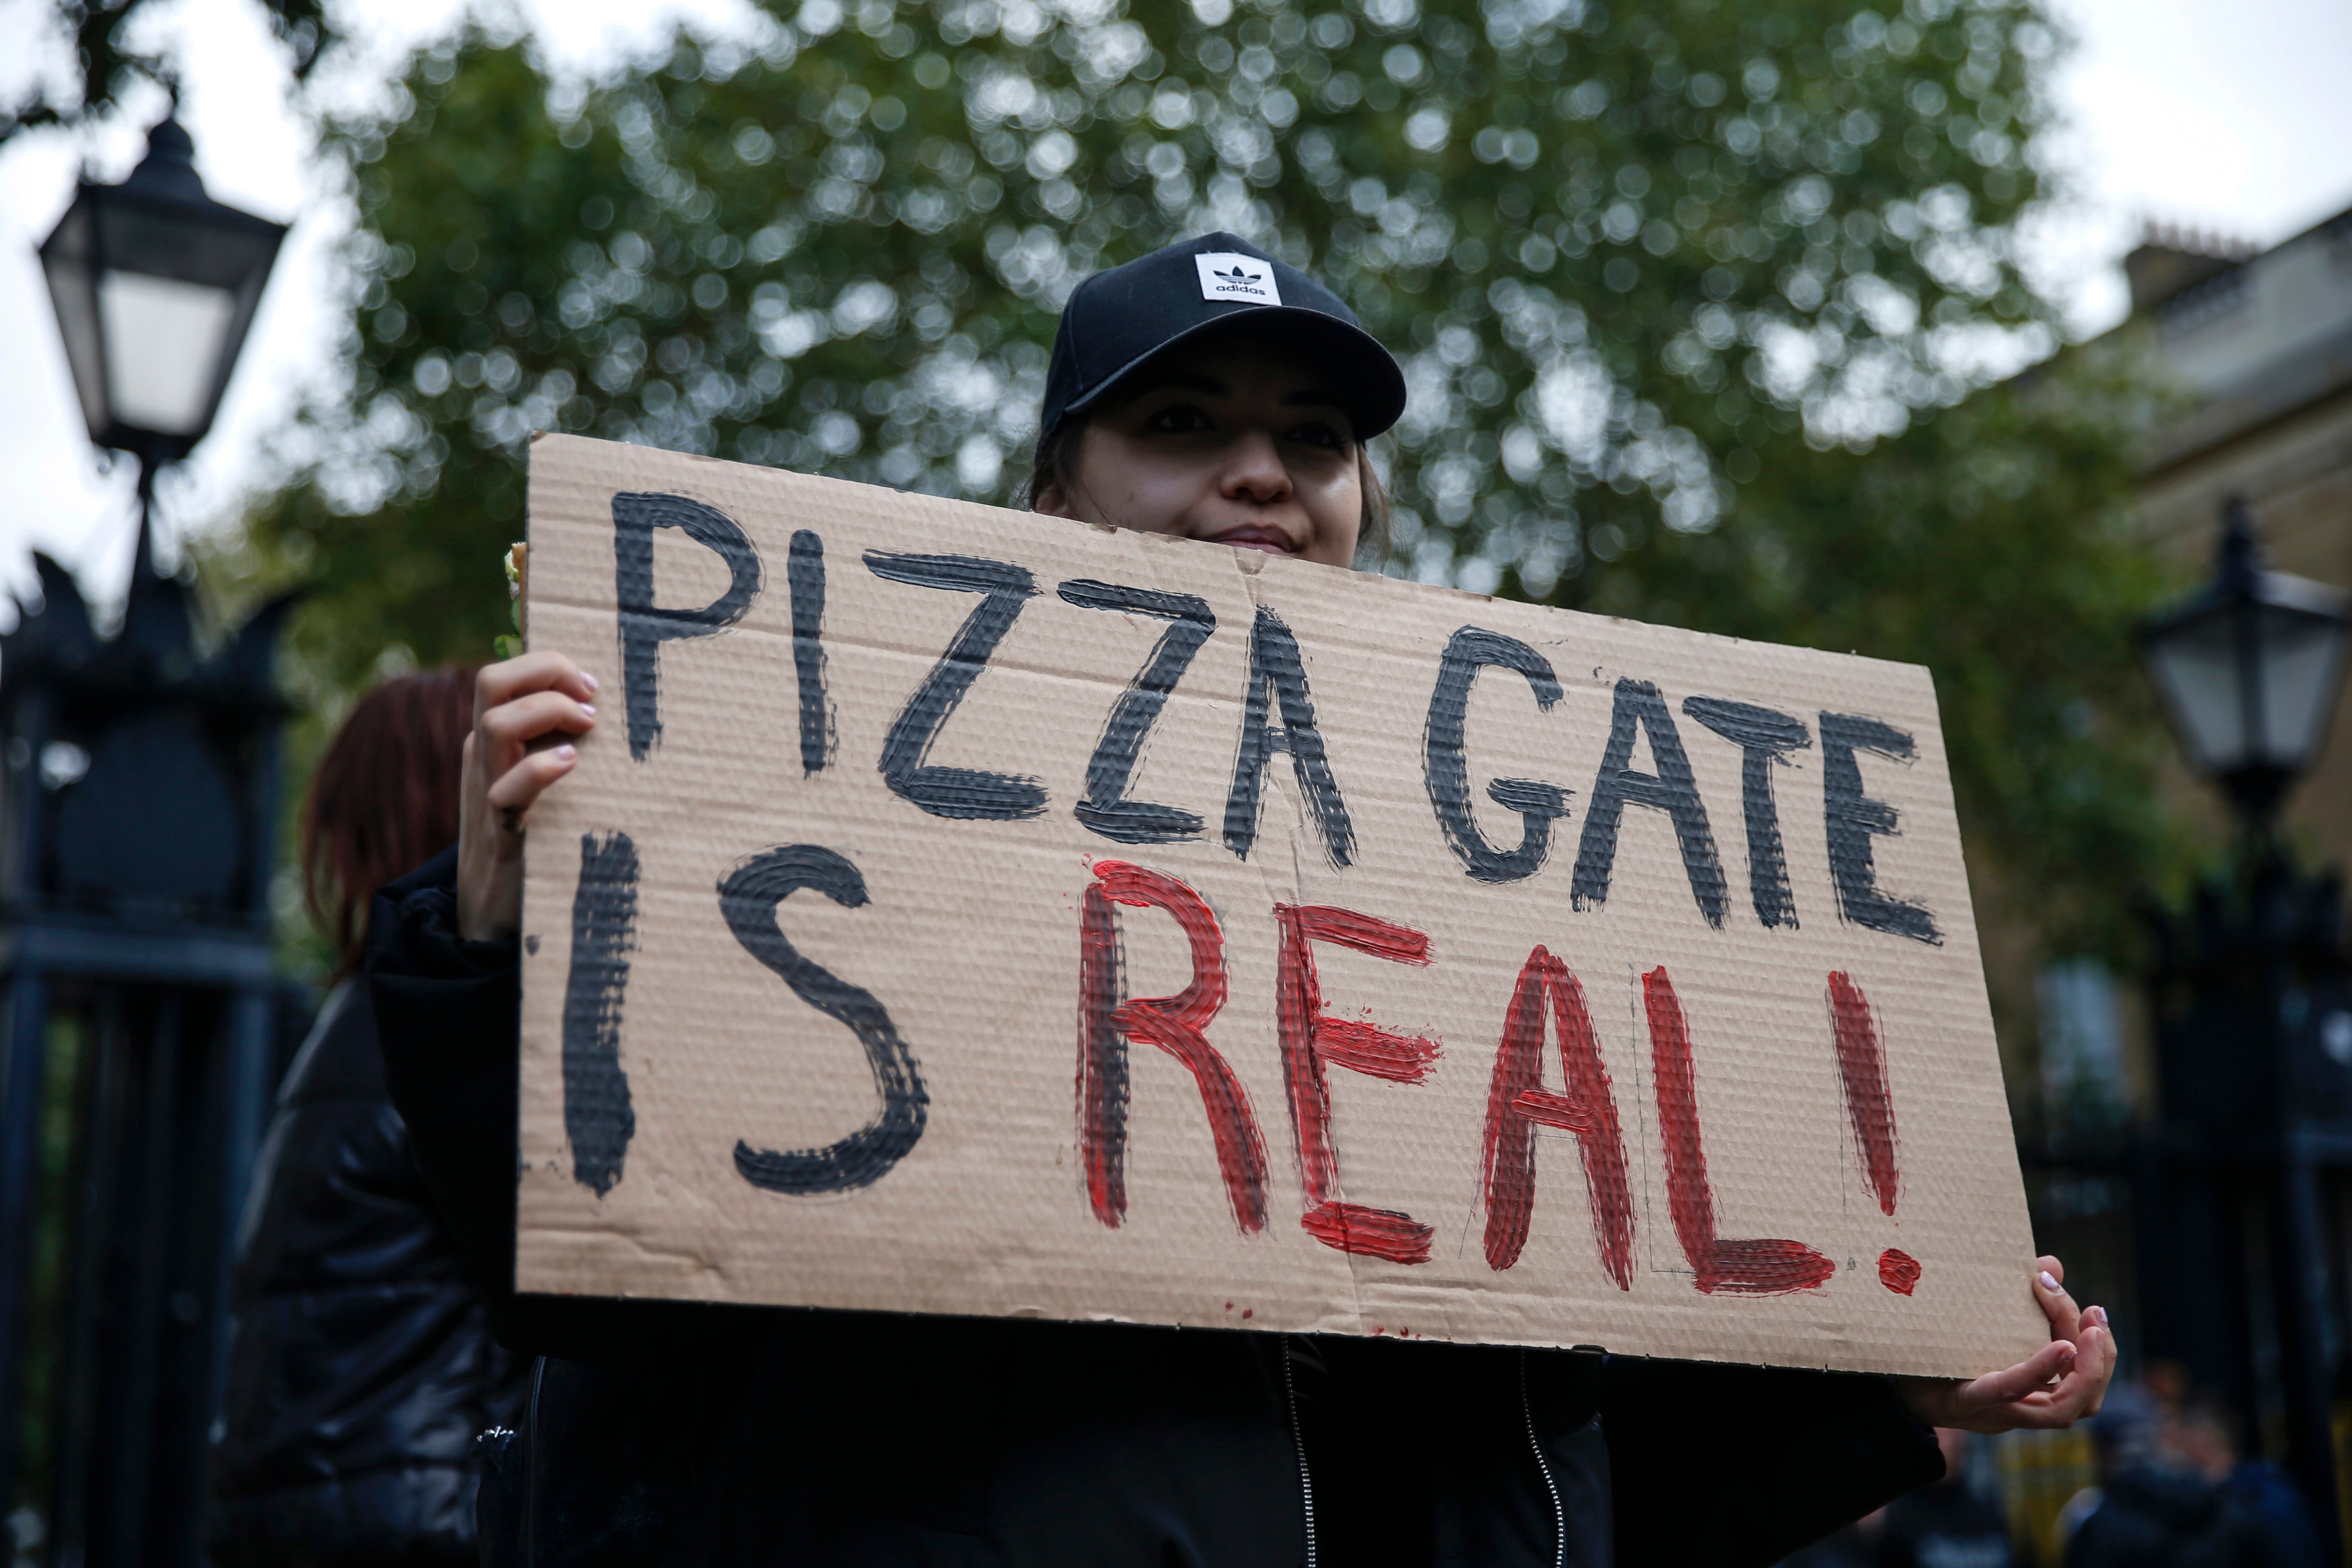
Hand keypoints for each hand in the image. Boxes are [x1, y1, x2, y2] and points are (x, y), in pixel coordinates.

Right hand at [457, 653, 598, 941]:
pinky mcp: (500, 827)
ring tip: (586, 729)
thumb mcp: (542, 775)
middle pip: (489, 682)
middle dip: (544, 673)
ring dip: (548, 714)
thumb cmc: (537, 828)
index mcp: (493, 736)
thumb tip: (609, 710)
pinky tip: (571, 764)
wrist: (493, 904)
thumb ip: (558, 740)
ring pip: (494, 724)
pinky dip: (540, 769)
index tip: (591, 684)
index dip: (548, 665)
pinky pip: (506, 789)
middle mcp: (483, 754)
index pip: (504, 675)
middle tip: (589, 699)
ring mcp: (486, 787)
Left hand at [1895, 1256, 2114, 1433]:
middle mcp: (2018, 1409)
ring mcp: (1993, 1411)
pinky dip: (2039, 1371)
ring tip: (2088, 1332)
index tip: (2094, 1310)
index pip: (2081, 1382)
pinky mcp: (1965, 1401)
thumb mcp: (1983, 1320)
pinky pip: (2009, 1391)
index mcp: (2028, 1393)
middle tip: (2096, 1318)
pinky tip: (2060, 1348)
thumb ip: (2018, 1298)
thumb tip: (2050, 1265)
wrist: (1884, 1370)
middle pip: (2082, 1402)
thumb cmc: (1937, 1347)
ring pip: (2061, 1409)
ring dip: (2085, 1371)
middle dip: (2100, 1361)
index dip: (2098, 1351)